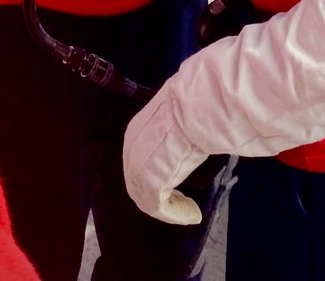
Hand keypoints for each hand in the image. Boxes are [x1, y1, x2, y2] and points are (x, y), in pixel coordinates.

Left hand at [123, 88, 207, 225]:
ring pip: (148, 199)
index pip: (141, 163)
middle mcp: (130, 152)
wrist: (192, 109)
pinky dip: (177, 214)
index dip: (158, 177)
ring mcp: (136, 169)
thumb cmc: (190, 109)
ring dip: (171, 208)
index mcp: (135, 134)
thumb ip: (173, 134)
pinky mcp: (148, 185)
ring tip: (192, 213)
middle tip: (184, 203)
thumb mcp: (176, 121)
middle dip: (161, 196)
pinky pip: (160, 208)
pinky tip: (194, 214)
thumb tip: (185, 139)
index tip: (178, 184)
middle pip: (140, 183)